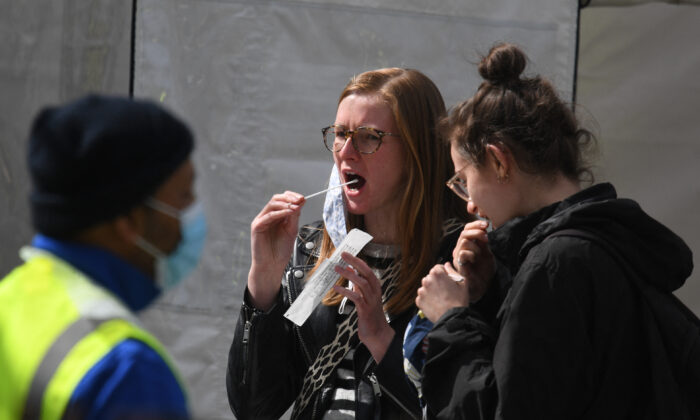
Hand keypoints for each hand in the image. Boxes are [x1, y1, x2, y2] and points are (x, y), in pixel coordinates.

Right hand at [247, 191, 304, 309]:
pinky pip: (269, 215)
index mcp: (276, 217)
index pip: (283, 200)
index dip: (292, 196)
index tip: (303, 198)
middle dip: (289, 198)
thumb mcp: (292, 230)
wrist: (272, 266)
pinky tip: (289, 212)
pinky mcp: (257, 226)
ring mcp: (261, 220)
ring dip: (286, 204)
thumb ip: (295, 216)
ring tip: (296, 207)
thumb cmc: (280, 251)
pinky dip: (280, 212)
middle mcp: (268, 216)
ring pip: (272, 205)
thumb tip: (301, 201)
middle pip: (276, 199)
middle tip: (300, 200)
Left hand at [333, 252, 394, 362]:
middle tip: (343, 255)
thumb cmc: (370, 314)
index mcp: (375, 287)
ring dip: (348, 275)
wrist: (377, 334)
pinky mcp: (365, 310)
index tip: (347, 254)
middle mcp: (375, 292)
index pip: (367, 270)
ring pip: (361, 283)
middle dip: (354, 262)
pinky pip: (356, 297)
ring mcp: (371, 301)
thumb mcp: (364, 296)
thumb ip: (357, 284)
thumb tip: (349, 269)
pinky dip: (345, 291)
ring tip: (337, 269)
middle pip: (366, 273)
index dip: (357, 261)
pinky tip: (336, 288)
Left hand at [416, 262, 468, 322]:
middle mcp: (427, 280)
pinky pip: (422, 297)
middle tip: (445, 291)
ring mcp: (421, 291)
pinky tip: (436, 304)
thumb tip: (447, 265)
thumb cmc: (459, 301)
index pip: (437, 268)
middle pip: (430, 277)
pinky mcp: (419, 301)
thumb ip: (453, 271)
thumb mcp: (462, 283)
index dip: (444, 273)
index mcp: (437, 274)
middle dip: (436, 281)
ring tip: (441, 298)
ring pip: (426, 287)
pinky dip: (427, 299)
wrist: (452, 318)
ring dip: (431, 290)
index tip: (447, 280)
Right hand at [452, 220, 494, 302]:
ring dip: (476, 246)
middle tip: (486, 238)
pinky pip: (462, 254)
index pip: (467, 229)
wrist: (483, 286)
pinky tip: (475, 260)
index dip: (475, 224)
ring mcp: (458, 256)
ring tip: (480, 254)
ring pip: (463, 242)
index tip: (486, 225)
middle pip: (464, 233)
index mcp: (467, 245)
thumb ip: (484, 243)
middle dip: (477, 232)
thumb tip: (483, 229)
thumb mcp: (487, 253)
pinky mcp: (459, 265)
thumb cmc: (484, 271)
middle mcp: (460, 249)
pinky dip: (471, 254)